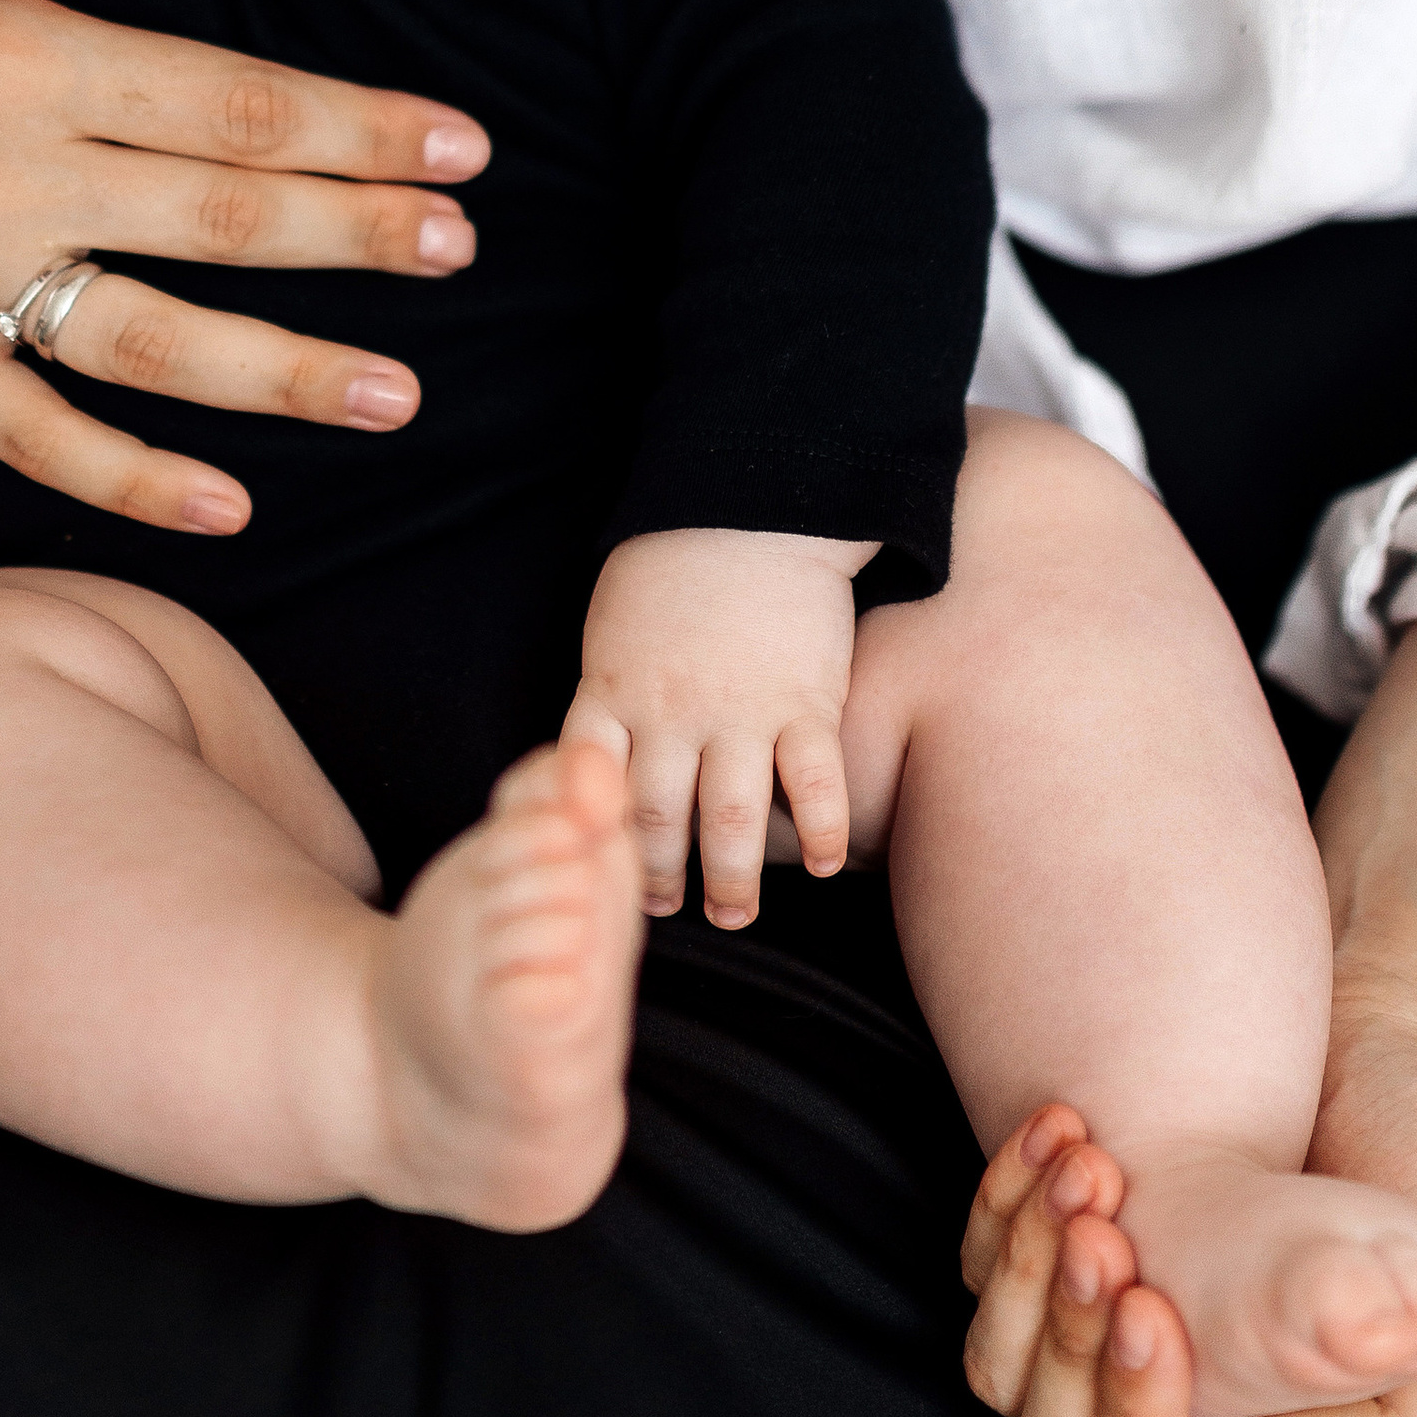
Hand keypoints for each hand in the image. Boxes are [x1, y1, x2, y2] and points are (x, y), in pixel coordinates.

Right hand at [0, 0, 492, 535]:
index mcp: (17, 51)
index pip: (233, 103)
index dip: (359, 126)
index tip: (459, 149)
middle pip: (220, 218)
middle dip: (358, 236)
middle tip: (462, 250)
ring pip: (150, 342)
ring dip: (287, 375)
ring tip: (399, 391)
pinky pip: (29, 434)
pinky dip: (130, 481)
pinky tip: (229, 503)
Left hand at [563, 527, 869, 926]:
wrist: (753, 503)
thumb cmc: (674, 558)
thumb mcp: (614, 623)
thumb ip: (611, 690)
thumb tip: (598, 756)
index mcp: (616, 690)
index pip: (593, 788)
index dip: (599, 841)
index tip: (609, 874)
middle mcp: (673, 713)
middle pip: (659, 819)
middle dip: (662, 877)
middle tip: (673, 909)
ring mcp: (741, 710)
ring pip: (731, 818)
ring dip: (732, 879)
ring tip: (735, 913)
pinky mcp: (805, 700)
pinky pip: (814, 783)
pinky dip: (821, 831)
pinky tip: (823, 864)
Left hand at [959, 1028, 1416, 1416]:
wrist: (1377, 1053)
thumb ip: (1379, 1397)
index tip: (1153, 1311)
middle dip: (1067, 1347)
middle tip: (1104, 1235)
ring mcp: (1111, 1350)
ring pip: (1004, 1369)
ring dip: (1028, 1270)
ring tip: (1089, 1166)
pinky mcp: (1067, 1264)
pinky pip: (988, 1269)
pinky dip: (1007, 1202)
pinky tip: (1059, 1130)